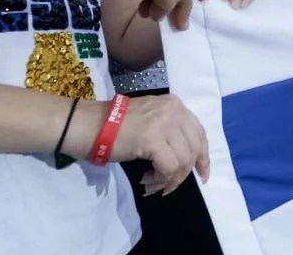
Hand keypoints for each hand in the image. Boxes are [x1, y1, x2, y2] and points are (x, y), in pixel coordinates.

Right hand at [64, 94, 208, 195]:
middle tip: (169, 186)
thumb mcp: (150, 119)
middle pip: (194, 149)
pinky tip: (147, 180)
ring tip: (152, 184)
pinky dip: (161, 179)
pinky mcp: (153, 139)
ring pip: (183, 161)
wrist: (89, 125)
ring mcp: (165, 124)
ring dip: (169, 179)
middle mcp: (174, 111)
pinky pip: (169, 168)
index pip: (199, 133)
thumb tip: (183, 159)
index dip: (203, 157)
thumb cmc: (113, 125)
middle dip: (185, 173)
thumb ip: (169, 132)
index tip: (202, 174)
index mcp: (175, 105)